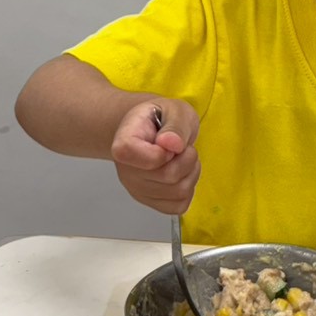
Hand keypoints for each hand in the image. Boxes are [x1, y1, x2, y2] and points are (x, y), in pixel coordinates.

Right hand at [110, 98, 199, 213]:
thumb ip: (175, 125)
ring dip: (192, 172)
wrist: (151, 131)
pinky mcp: (151, 202)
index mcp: (124, 142)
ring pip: (177, 193)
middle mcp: (125, 170)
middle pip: (167, 177)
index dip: (160, 151)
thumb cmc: (161, 119)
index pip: (133, 155)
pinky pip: (179, 205)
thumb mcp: (174, 110)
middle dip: (187, 158)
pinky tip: (182, 173)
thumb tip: (172, 144)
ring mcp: (137, 189)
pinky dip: (189, 188)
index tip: (167, 141)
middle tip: (183, 146)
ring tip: (183, 157)